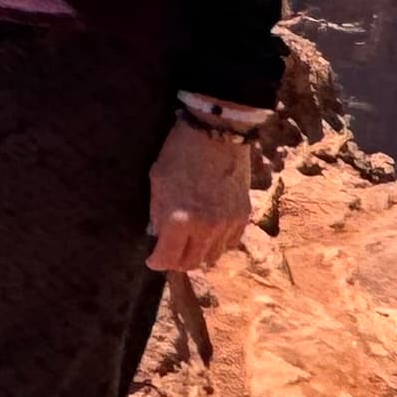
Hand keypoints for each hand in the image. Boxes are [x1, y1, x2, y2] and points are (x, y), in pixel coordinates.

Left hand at [146, 117, 253, 273]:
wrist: (217, 134)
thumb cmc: (180, 154)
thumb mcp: (158, 182)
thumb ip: (158, 214)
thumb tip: (158, 236)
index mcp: (179, 220)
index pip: (168, 258)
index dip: (157, 262)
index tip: (153, 259)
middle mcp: (206, 228)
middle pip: (191, 263)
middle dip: (177, 261)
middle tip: (169, 253)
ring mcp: (228, 224)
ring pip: (212, 257)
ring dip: (198, 253)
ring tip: (189, 242)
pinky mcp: (243, 217)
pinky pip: (230, 243)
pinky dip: (217, 243)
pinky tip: (208, 232)